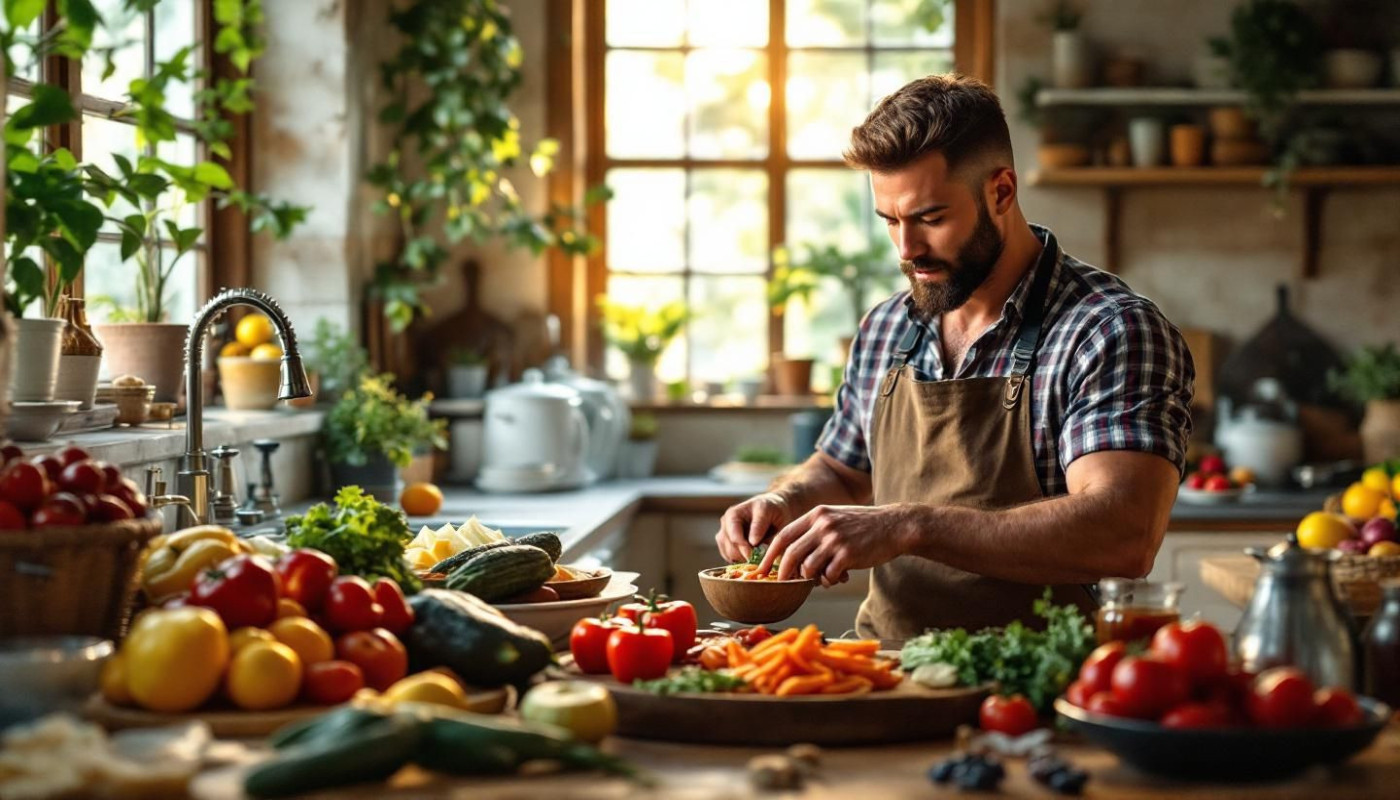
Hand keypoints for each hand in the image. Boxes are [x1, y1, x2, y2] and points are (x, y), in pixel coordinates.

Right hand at [715, 493, 792, 562]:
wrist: (772, 511)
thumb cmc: (772, 510)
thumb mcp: (769, 512)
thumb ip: (760, 525)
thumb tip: (752, 542)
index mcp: (733, 514)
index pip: (734, 536)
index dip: (744, 548)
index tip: (756, 556)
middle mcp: (725, 525)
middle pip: (730, 548)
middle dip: (746, 555)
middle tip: (762, 559)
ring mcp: (725, 536)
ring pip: (730, 555)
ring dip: (745, 559)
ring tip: (761, 556)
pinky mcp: (727, 546)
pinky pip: (732, 559)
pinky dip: (743, 561)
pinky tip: (755, 556)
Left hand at [757, 504, 914, 586]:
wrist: (894, 526)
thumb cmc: (863, 526)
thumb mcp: (835, 518)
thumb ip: (814, 532)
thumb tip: (793, 558)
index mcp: (816, 514)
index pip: (783, 536)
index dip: (770, 555)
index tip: (762, 569)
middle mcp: (822, 525)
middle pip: (791, 553)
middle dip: (783, 572)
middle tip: (782, 583)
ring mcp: (835, 539)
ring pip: (808, 567)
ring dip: (812, 577)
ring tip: (823, 576)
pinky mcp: (848, 554)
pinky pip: (828, 574)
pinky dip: (829, 580)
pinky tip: (838, 577)